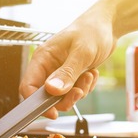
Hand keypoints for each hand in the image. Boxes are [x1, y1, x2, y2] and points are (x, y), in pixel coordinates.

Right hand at [19, 4, 117, 118]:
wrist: (109, 25)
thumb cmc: (93, 30)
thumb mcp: (82, 52)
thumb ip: (67, 73)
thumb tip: (52, 90)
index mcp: (43, 58)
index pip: (28, 86)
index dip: (37, 103)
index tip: (52, 112)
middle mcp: (48, 66)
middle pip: (46, 96)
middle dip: (65, 98)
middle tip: (80, 91)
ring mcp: (60, 72)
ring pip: (62, 96)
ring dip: (78, 91)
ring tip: (88, 75)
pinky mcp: (71, 76)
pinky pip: (74, 92)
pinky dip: (85, 87)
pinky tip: (91, 73)